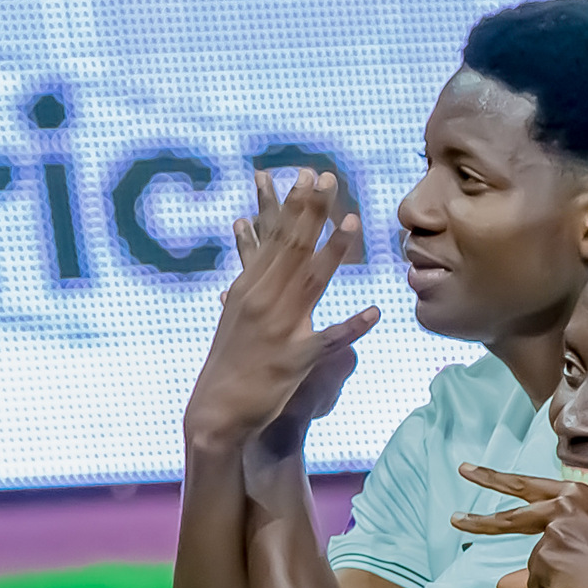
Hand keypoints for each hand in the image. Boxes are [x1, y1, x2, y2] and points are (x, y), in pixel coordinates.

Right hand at [184, 169, 378, 453]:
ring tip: (354, 221)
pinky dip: (351, 326)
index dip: (294, 205)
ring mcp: (278, 329)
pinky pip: (328, 340)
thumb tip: (250, 246)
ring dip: (333, 251)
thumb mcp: (235, 314)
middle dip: (311, 210)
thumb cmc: (229, 362)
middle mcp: (262, 301)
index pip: (274, 238)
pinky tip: (374, 312)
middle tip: (328, 176)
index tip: (308, 174)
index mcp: (248, 288)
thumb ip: (250, 281)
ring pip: (310, 282)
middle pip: (291, 248)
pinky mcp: (293, 360)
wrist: (213, 413)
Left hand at [451, 467, 587, 587]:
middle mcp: (563, 506)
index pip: (528, 486)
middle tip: (454, 520)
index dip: (495, 479)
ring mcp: (553, 532)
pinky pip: (539, 587)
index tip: (469, 471)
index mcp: (577, 496)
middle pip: (512, 517)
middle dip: (479, 521)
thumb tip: (500, 586)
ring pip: (537, 567)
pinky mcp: (547, 560)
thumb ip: (543, 562)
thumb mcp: (585, 555)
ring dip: (558, 584)